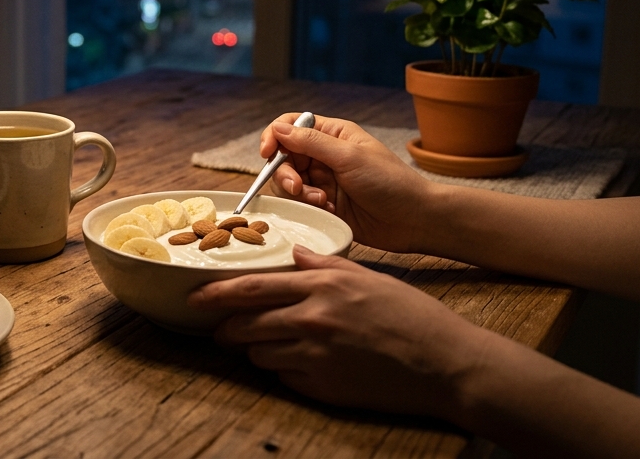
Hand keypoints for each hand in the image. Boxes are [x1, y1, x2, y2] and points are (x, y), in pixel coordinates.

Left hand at [189, 246, 489, 416]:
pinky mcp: (323, 386)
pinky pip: (283, 377)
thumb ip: (325, 263)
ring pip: (259, 353)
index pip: (252, 287)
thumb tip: (297, 254)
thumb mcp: (367, 277)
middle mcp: (312, 319)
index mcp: (322, 286)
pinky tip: (300, 363)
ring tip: (266, 345)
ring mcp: (316, 355)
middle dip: (225, 328)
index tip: (196, 297)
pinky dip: (283, 369)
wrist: (444, 362)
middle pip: (245, 324)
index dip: (217, 294)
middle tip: (218, 329)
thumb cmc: (410, 316)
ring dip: (255, 349)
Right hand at [259, 114, 437, 253]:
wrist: (413, 220)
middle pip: (284, 157)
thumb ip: (311, 142)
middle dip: (285, 173)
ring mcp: (323, 181)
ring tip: (321, 201)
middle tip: (298, 187)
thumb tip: (278, 128)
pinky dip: (306, 207)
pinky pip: (299, 203)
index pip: (291, 126)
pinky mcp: (324, 205)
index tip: (267, 153)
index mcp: (332, 134)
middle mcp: (323, 155)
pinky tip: (328, 210)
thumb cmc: (390, 182)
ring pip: (288, 182)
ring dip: (298, 192)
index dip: (274, 137)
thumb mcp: (349, 157)